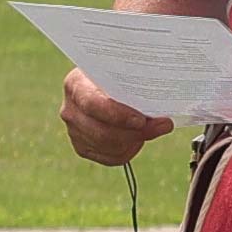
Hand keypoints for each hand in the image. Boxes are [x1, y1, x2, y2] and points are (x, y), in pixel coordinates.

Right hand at [54, 67, 174, 167]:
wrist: (102, 84)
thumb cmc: (116, 75)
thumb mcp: (123, 73)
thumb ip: (136, 88)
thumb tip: (160, 115)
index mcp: (76, 84)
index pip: (93, 104)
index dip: (118, 115)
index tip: (141, 119)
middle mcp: (70, 110)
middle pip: (102, 132)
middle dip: (134, 132)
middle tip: (161, 126)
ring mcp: (74, 131)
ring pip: (108, 147)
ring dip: (134, 141)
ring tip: (152, 129)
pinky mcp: (82, 147)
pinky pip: (110, 158)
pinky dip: (129, 150)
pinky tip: (138, 139)